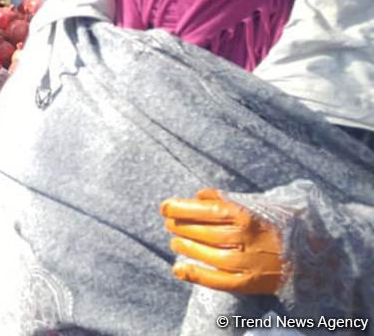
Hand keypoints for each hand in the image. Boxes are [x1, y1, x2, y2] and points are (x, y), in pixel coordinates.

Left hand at [160, 188, 283, 294]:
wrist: (313, 256)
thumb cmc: (281, 225)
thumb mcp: (258, 204)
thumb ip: (227, 199)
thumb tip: (197, 195)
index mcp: (246, 216)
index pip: (203, 210)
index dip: (179, 208)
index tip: (165, 207)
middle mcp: (243, 238)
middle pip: (200, 231)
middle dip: (179, 226)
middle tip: (169, 224)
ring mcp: (246, 262)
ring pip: (204, 254)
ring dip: (184, 246)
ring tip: (175, 241)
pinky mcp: (249, 282)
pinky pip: (215, 280)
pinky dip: (194, 274)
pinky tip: (178, 269)